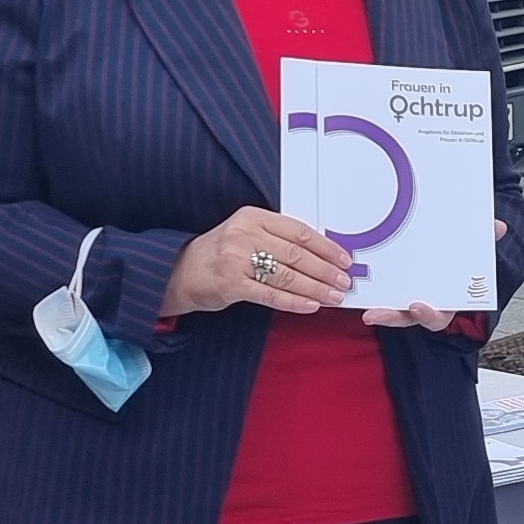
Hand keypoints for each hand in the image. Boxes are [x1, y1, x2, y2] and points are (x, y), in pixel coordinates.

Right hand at [161, 209, 353, 316]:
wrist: (180, 271)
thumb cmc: (220, 253)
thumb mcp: (246, 233)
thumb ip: (277, 238)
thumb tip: (322, 255)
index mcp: (253, 217)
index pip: (298, 231)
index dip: (325, 247)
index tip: (344, 259)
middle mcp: (244, 234)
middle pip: (296, 254)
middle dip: (325, 270)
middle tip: (344, 282)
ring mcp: (236, 259)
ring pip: (287, 276)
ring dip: (315, 288)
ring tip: (334, 296)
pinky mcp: (231, 284)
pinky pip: (271, 295)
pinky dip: (294, 302)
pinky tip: (311, 306)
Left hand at [359, 218, 507, 331]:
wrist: (442, 248)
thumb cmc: (456, 256)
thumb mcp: (471, 247)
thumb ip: (484, 238)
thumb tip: (499, 228)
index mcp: (444, 300)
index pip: (436, 316)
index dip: (427, 314)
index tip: (418, 306)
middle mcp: (422, 303)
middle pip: (406, 318)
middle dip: (392, 318)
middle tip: (377, 314)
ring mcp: (403, 297)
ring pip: (389, 311)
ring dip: (378, 312)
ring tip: (365, 310)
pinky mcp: (386, 287)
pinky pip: (376, 295)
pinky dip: (366, 294)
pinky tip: (353, 285)